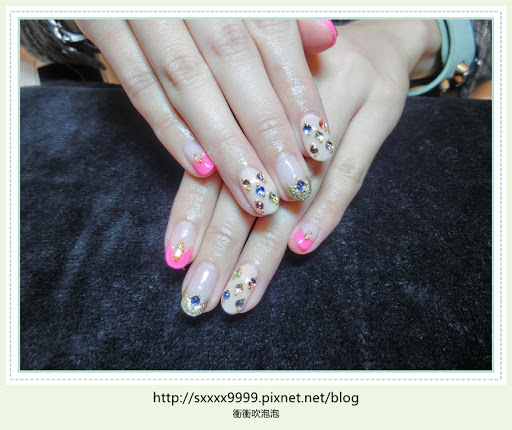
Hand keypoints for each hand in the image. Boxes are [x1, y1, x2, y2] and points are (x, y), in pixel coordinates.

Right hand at [76, 19, 338, 219]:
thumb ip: (279, 12)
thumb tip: (325, 38)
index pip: (272, 35)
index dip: (296, 91)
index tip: (317, 144)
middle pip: (233, 62)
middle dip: (265, 129)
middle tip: (292, 184)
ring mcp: (140, 7)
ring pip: (186, 82)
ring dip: (223, 142)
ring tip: (254, 191)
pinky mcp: (102, 24)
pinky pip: (137, 85)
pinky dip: (170, 129)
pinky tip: (200, 168)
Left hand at [163, 20, 441, 314]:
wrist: (378, 41)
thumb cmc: (307, 81)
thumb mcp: (267, 103)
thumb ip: (238, 144)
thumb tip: (204, 199)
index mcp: (245, 92)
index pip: (212, 164)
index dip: (192, 213)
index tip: (176, 261)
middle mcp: (285, 99)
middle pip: (248, 186)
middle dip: (221, 248)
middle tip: (200, 299)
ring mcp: (337, 101)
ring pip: (296, 189)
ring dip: (267, 247)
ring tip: (242, 294)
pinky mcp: (379, 112)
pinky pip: (351, 172)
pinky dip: (327, 212)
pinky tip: (303, 248)